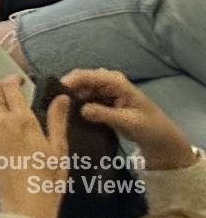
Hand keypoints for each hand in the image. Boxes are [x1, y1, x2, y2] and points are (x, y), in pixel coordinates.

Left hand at [0, 78, 70, 217]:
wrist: (25, 203)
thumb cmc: (46, 179)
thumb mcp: (59, 148)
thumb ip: (57, 120)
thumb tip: (61, 97)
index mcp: (22, 120)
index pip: (10, 87)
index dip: (13, 79)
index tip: (20, 81)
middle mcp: (0, 122)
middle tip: (9, 88)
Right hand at [64, 69, 195, 171]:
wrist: (163, 142)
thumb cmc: (151, 128)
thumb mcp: (129, 122)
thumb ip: (104, 114)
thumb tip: (81, 110)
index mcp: (116, 82)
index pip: (87, 75)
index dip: (69, 81)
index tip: (54, 93)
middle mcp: (109, 82)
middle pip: (81, 81)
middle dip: (68, 90)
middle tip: (53, 104)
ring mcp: (106, 92)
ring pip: (81, 90)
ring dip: (72, 99)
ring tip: (58, 110)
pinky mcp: (104, 103)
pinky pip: (86, 100)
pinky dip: (78, 105)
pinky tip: (70, 114)